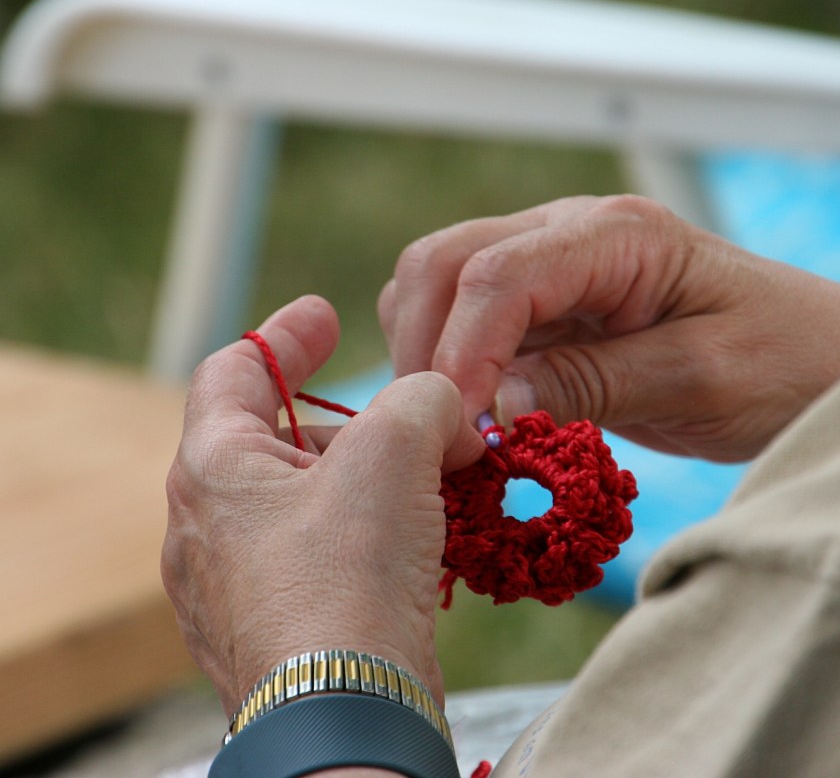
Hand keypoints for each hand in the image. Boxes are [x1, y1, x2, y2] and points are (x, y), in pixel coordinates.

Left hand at [161, 295, 483, 714]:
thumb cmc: (348, 577)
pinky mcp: (278, 631)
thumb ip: (420, 400)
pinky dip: (369, 538)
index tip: (324, 313)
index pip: (232, 371)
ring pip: (309, 506)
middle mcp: (208, 528)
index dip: (283, 335)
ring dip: (372, 484)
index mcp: (212, 469)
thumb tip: (442, 408)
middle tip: (424, 422)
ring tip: (437, 483)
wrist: (346, 715)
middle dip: (357, 425)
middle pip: (282, 442)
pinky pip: (322, 561)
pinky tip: (420, 545)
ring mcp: (238, 588)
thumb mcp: (394, 452)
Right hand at [379, 195, 839, 461]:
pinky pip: (472, 320)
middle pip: (445, 263)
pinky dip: (454, 365)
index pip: (500, 275)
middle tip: (439, 437)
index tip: (461, 432)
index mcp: (620, 235)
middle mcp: (575, 232)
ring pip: (443, 286)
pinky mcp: (554, 306)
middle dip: (425, 348)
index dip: (463, 354)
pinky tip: (476, 417)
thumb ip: (593, 384)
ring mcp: (558, 264)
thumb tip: (492, 403)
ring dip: (431, 354)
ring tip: (455, 431)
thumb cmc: (788, 363)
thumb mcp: (699, 381)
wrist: (827, 362)